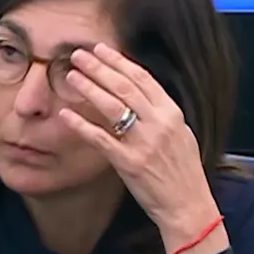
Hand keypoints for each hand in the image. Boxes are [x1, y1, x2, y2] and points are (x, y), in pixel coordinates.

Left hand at [58, 43, 219, 238]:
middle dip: (99, 67)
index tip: (101, 49)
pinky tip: (66, 114)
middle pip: (124, 87)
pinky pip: (100, 139)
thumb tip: (136, 93)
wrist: (188, 205)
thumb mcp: (179, 134)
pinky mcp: (129, 163)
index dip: (119, 61)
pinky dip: (81, 125)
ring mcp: (143, 143)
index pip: (142, 78)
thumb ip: (159, 114)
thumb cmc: (182, 171)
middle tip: (77, 54)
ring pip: (112, 107)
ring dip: (89, 88)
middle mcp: (159, 123)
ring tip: (71, 75)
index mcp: (172, 113)